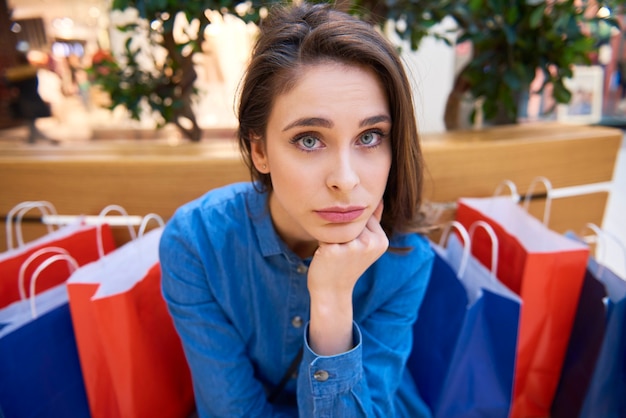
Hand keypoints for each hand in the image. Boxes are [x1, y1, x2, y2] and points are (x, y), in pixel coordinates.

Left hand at [307, 201, 387, 354]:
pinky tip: (324, 254)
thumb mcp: (366, 245)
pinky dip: (321, 240)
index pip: (364, 216)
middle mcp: (369, 243)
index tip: (351, 244)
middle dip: (342, 228)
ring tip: (334, 251)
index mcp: (381, 241)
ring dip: (331, 233)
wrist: (332, 290)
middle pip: (351, 219)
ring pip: (337, 224)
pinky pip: (324, 232)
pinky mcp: (333, 250)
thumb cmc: (347, 264)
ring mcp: (352, 247)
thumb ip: (373, 222)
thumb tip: (377, 198)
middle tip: (341, 248)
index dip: (353, 227)